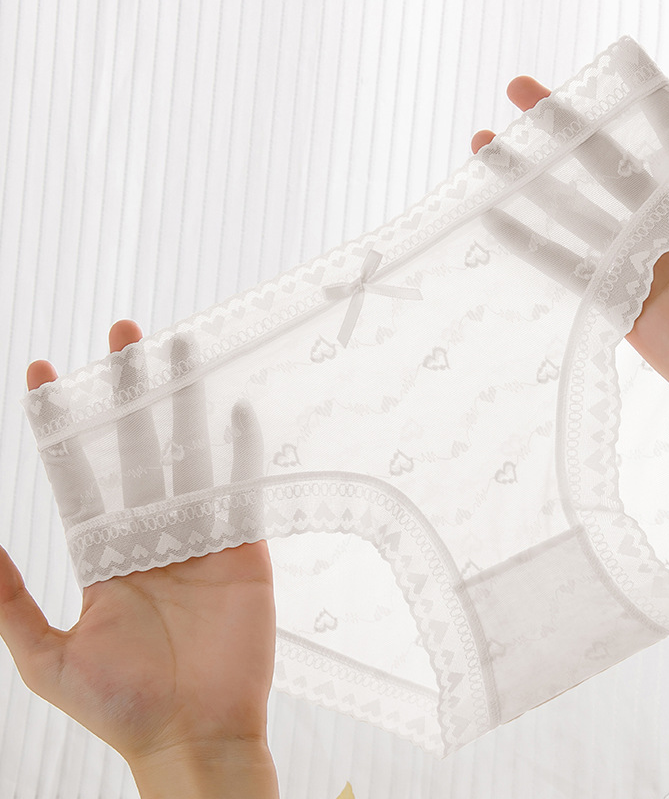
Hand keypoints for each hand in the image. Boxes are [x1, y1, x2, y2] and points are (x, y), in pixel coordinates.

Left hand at [1, 320, 278, 794]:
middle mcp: (149, 534)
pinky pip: (239, 491)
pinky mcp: (242, 549)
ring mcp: (198, 537)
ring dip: (183, 406)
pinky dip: (241, 453)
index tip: (43, 373)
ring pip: (188, 456)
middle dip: (126, 392)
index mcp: (103, 553)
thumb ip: (9, 603)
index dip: (61, 424)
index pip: (78, 472)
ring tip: (179, 352)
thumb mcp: (46, 658)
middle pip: (136, 448)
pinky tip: (236, 411)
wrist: (194, 736)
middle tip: (121, 336)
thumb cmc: (121, 706)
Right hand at [475, 79, 668, 458]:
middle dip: (559, 125)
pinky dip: (529, 242)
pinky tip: (496, 217)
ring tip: (486, 148)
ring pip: (571, 207)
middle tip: (518, 91)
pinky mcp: (615, 300)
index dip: (634, 97)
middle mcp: (667, 220)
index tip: (605, 63)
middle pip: (602, 161)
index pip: (666, 132)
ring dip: (528, 178)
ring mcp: (636, 260)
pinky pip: (563, 266)